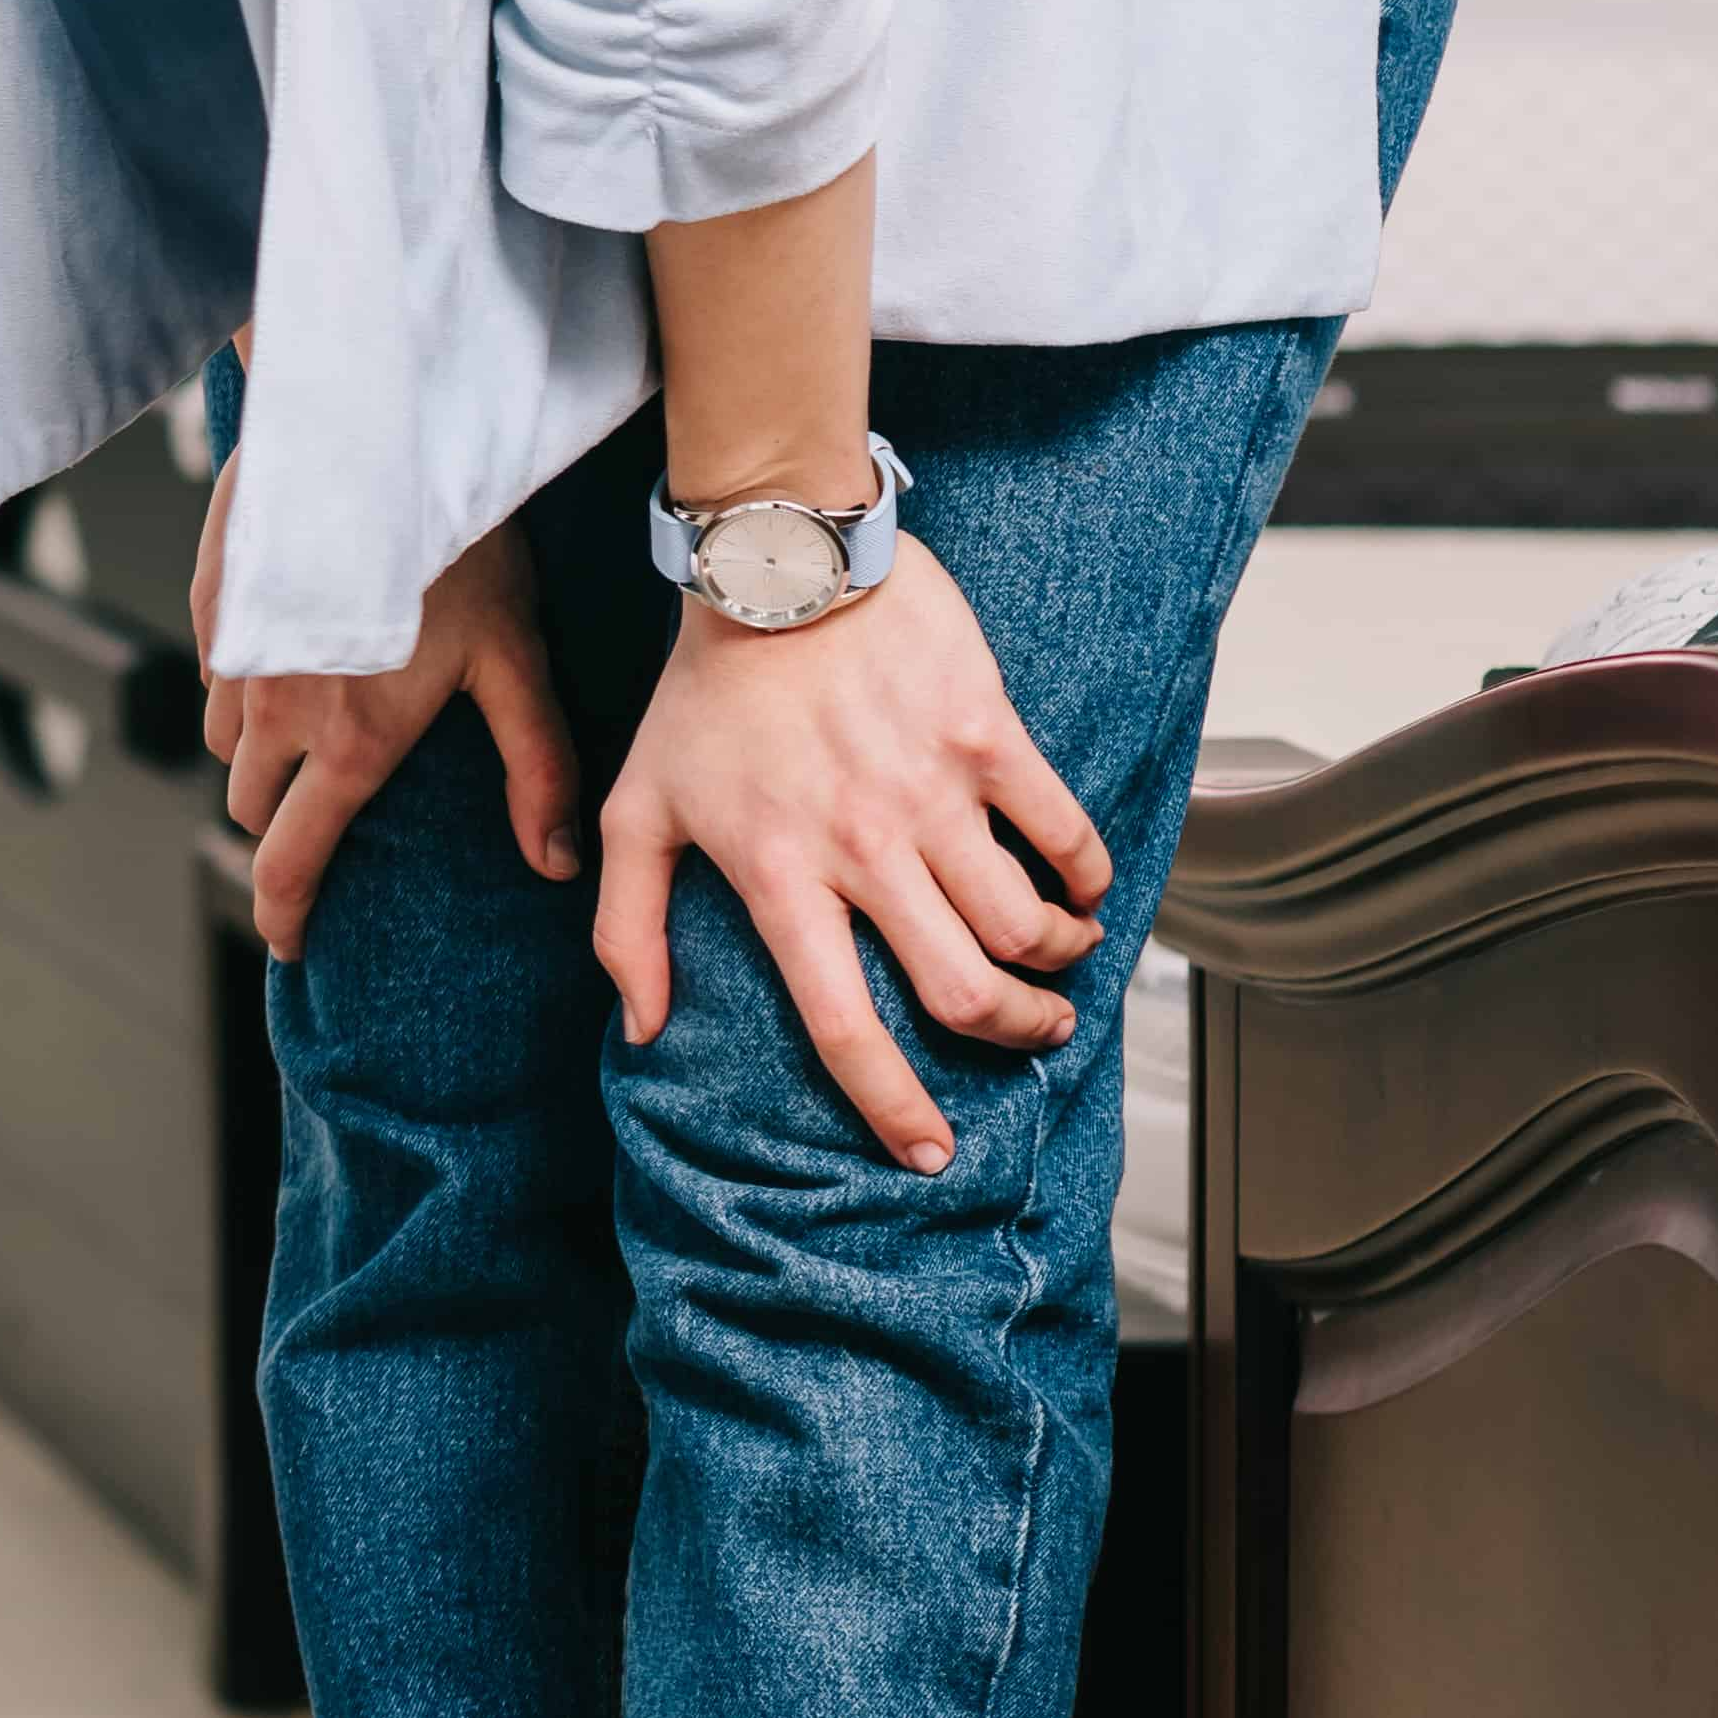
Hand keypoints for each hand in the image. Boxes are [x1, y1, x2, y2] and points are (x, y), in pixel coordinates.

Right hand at [199, 458, 581, 963]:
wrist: (369, 445)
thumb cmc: (458, 552)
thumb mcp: (517, 660)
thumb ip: (536, 769)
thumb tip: (554, 864)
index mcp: (348, 746)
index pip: (291, 859)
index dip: (284, 912)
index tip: (289, 940)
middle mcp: (274, 715)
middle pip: (250, 807)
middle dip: (280, 826)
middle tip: (320, 819)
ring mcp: (234, 659)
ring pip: (225, 742)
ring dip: (259, 754)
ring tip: (310, 731)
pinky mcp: (212, 605)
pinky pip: (216, 673)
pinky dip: (243, 686)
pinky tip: (291, 653)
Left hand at [594, 556, 1106, 1175]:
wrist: (773, 563)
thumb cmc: (703, 692)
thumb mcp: (635, 807)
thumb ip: (627, 925)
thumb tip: (640, 1026)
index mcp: (778, 876)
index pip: (844, 1025)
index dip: (892, 1104)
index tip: (930, 1153)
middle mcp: (862, 848)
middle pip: (964, 991)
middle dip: (1012, 1034)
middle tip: (1030, 1034)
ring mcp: (931, 793)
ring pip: (1025, 924)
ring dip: (1057, 961)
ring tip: (1058, 960)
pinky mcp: (988, 737)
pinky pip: (1064, 832)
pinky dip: (1090, 878)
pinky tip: (1084, 888)